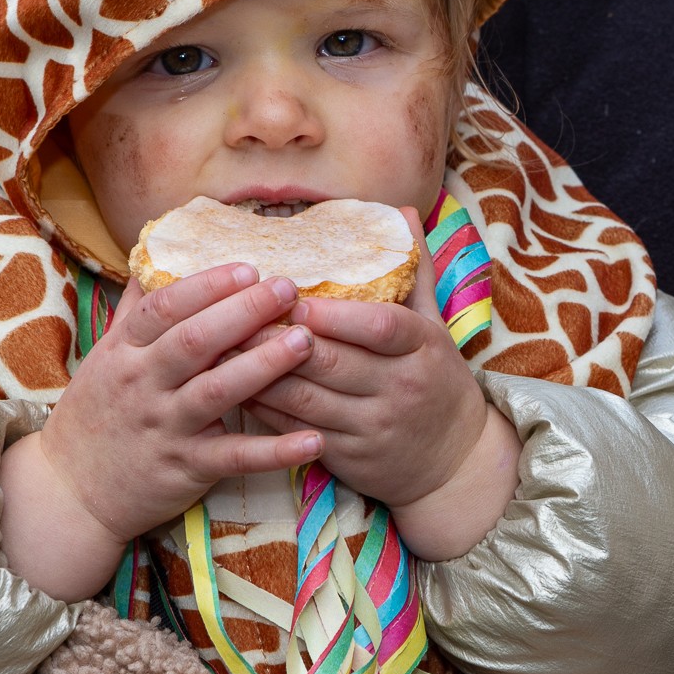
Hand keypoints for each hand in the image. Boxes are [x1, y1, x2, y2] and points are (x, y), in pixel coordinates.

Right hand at [0, 264, 321, 600]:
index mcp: (124, 353)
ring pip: (218, 391)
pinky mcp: (186, 467)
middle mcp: (143, 385)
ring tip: (307, 341)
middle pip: (194, 341)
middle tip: (289, 288)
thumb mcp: (104, 359)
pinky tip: (315, 438)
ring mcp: (165, 427)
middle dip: (244, 311)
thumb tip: (156, 256)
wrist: (68, 492)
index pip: (164, 308)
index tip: (249, 268)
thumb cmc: (98, 415)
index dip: (207, 286)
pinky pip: (235, 457)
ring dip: (265, 364)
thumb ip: (135, 312)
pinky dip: (276, 451)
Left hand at [242, 207, 521, 558]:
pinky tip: (233, 387)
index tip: (291, 295)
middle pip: (330, 361)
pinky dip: (262, 408)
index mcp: (422, 348)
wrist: (455, 463)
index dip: (333, 313)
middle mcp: (399, 387)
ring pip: (304, 398)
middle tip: (232, 315)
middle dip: (277, 338)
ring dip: (257, 373)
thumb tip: (402, 211)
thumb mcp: (436, 327)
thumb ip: (415, 271)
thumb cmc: (438, 381)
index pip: (379, 326)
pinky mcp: (350, 457)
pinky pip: (295, 430)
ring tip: (219, 348)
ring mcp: (373, 426)